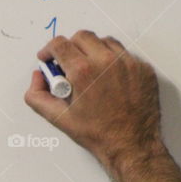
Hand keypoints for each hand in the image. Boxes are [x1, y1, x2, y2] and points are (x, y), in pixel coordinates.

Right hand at [24, 30, 163, 165]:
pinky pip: (125, 54)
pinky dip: (114, 61)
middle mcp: (107, 62)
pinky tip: (109, 78)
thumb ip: (37, 96)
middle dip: (70, 46)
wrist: (131, 145)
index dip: (49, 49)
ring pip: (105, 41)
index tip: (48, 56)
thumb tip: (38, 77)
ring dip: (93, 50)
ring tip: (91, 70)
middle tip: (68, 63)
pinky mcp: (143, 68)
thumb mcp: (59, 118)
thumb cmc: (99, 134)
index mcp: (84, 72)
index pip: (60, 44)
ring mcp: (128, 63)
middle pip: (82, 36)